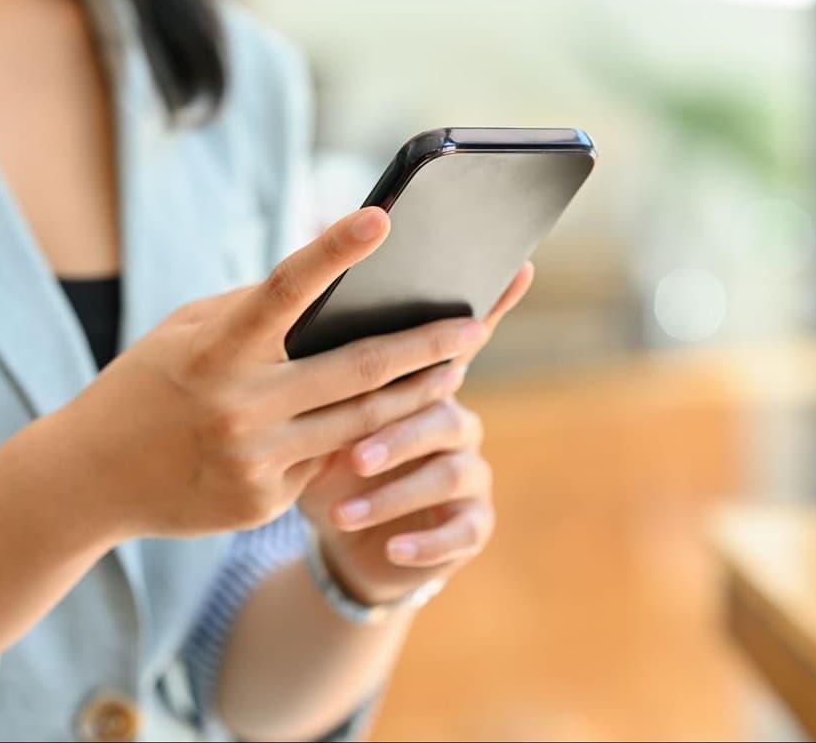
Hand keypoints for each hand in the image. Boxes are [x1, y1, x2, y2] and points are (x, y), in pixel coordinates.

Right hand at [54, 207, 487, 540]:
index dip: (331, 251)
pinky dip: (351, 439)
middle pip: (355, 371)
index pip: (281, 290)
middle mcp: (237, 407)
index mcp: (213, 351)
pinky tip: (380, 422)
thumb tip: (330, 286)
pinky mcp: (262, 505)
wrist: (88, 480)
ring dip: (416, 395)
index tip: (381, 216)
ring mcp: (253, 462)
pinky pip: (324, 462)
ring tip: (456, 367)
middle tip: (476, 322)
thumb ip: (254, 313)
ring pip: (360, 424)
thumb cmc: (144, 387)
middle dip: (425, 346)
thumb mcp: (185, 335)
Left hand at [298, 263, 533, 604]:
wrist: (340, 535)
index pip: (461, 335)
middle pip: (441, 408)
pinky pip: (461, 531)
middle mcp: (456, 418)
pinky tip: (392, 548)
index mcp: (422, 382)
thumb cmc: (322, 456)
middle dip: (397, 429)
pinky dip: (425, 543)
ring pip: (450, 470)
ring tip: (342, 512)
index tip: (518, 268)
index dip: (494, 302)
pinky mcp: (472, 524)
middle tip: (350, 452)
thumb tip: (298, 312)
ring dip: (395, 493)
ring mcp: (470, 471)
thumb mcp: (310, 413)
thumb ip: (318, 368)